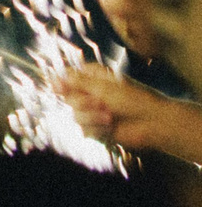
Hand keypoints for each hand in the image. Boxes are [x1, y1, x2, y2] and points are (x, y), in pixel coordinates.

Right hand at [59, 65, 201, 157]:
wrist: (151, 123)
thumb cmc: (134, 100)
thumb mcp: (104, 88)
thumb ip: (78, 82)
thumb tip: (57, 76)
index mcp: (98, 79)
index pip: (73, 76)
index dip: (64, 81)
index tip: (56, 86)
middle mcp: (95, 94)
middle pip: (70, 98)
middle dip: (82, 103)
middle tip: (98, 103)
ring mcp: (95, 112)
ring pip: (76, 116)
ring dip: (91, 118)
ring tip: (109, 117)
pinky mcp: (97, 129)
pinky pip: (84, 130)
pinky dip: (97, 130)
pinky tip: (110, 127)